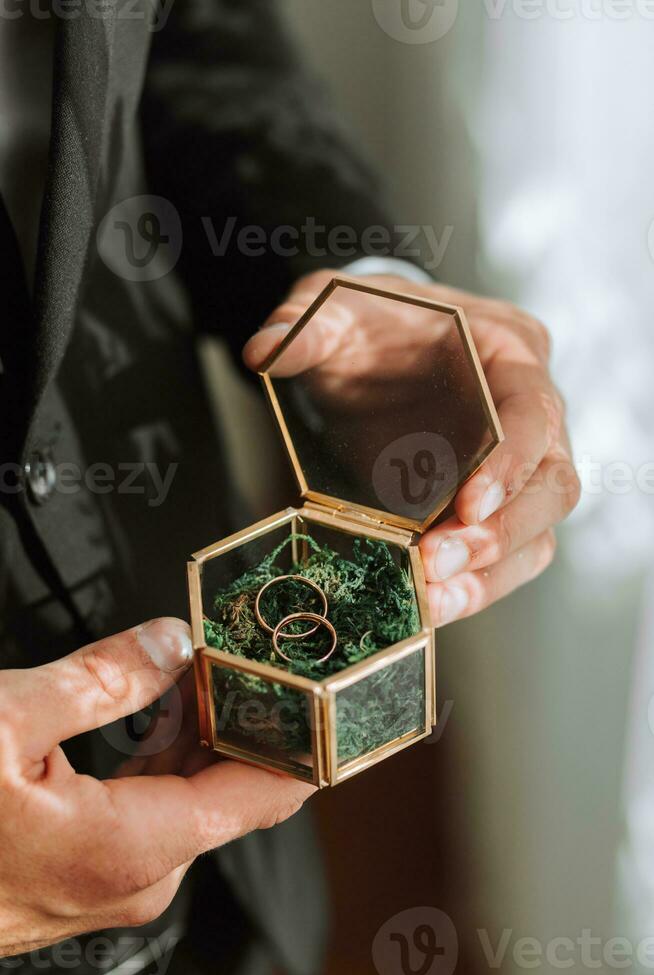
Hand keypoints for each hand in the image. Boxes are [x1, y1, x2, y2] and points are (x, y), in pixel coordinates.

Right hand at [0, 618, 314, 955]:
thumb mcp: (5, 717)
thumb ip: (105, 676)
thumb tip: (170, 644)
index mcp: (133, 848)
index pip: (266, 791)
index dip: (301, 732)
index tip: (319, 682)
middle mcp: (132, 881)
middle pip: (229, 787)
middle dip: (240, 715)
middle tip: (242, 648)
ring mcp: (105, 888)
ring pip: (187, 797)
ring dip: (196, 732)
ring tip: (194, 668)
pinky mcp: (78, 879)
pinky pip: (146, 812)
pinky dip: (158, 759)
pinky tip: (149, 714)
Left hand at [244, 270, 579, 624]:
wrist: (370, 348)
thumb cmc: (371, 319)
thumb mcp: (336, 305)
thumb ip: (306, 324)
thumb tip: (263, 351)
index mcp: (510, 350)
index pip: (536, 411)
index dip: (513, 463)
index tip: (469, 507)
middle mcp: (532, 412)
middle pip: (553, 485)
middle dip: (501, 534)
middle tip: (436, 562)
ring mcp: (517, 466)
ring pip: (537, 534)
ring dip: (490, 574)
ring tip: (432, 599)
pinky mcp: (488, 506)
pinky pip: (502, 557)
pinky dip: (472, 586)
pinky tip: (430, 604)